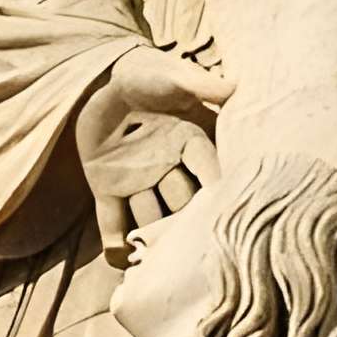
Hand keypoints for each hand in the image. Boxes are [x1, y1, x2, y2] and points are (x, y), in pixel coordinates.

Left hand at [75, 46, 230, 254]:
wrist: (103, 78)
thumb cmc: (146, 73)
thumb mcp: (172, 75)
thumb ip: (198, 83)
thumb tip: (233, 86)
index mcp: (190, 143)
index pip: (208, 172)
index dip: (215, 192)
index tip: (224, 214)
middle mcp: (168, 167)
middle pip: (181, 202)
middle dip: (185, 223)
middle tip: (190, 249)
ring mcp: (137, 180)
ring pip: (149, 215)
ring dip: (152, 237)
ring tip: (159, 263)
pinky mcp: (107, 186)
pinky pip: (111, 217)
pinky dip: (114, 240)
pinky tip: (119, 260)